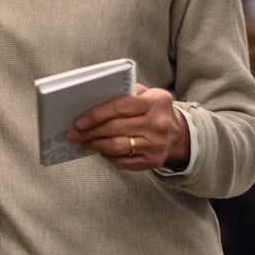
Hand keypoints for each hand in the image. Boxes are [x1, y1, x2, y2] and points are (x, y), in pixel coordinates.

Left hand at [67, 82, 189, 170]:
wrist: (179, 135)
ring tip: (85, 142)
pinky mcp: (152, 161)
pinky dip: (108, 156)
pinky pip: (123, 161)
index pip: (121, 106)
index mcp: (156, 101)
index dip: (97, 114)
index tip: (80, 121)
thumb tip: (94, 99)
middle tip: (75, 134)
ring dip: (96, 145)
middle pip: (116, 128)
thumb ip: (126, 93)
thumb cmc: (155, 112)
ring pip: (118, 146)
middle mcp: (158, 123)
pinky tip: (100, 150)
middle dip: (91, 132)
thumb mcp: (148, 95)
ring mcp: (156, 144)